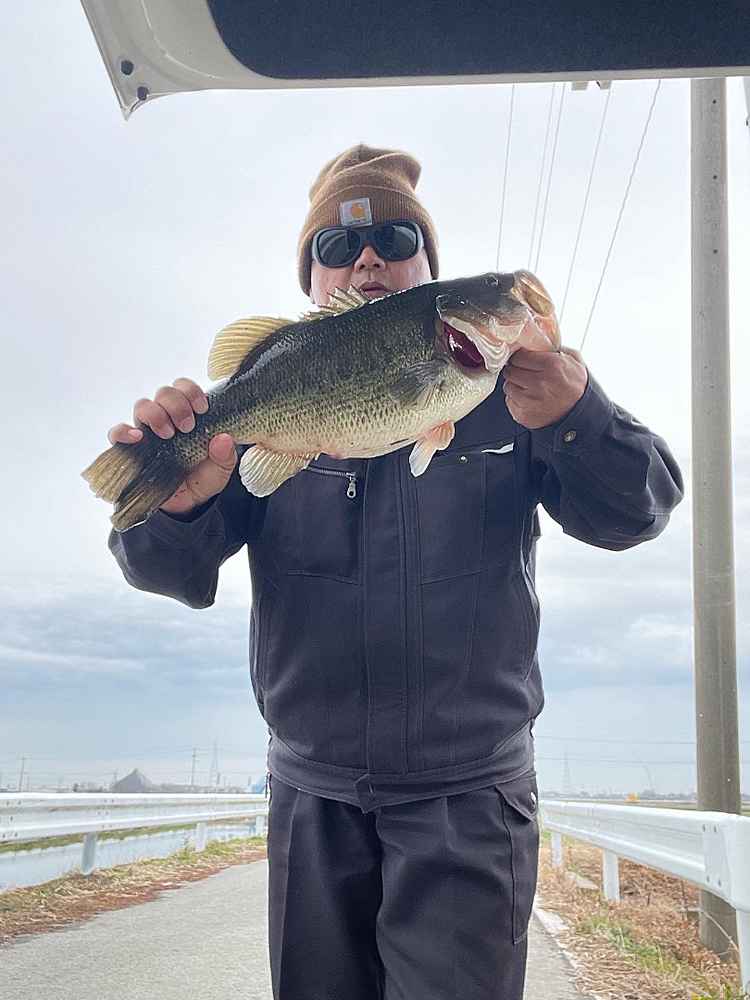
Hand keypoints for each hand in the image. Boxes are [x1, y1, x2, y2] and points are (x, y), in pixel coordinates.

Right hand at [107, 378, 236, 514]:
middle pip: (164, 393)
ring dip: (156, 414)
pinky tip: (137, 438)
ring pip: (142, 406)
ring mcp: (147, 432)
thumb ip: (225, 455)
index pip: (184, 388)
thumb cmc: (202, 478)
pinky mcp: (130, 449)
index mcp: (188, 415)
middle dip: (176, 404)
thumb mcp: (221, 469)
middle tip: (188, 426)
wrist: (187, 505)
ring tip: (168, 434)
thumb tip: (223, 439)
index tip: (203, 408)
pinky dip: (124, 431)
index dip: (191, 391)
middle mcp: (165, 418)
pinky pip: (117, 433)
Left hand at [502, 347, 587, 429]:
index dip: (520, 357)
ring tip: (527, 387)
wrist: (580, 413)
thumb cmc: (576, 385)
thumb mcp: (573, 360)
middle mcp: (539, 383)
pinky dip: (516, 399)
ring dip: (515, 385)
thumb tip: (534, 338)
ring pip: (508, 386)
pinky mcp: (524, 415)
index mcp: (551, 366)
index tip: (523, 359)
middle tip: (523, 373)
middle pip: (511, 371)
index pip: (519, 356)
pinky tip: (528, 399)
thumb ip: (554, 348)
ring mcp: (530, 401)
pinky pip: (510, 402)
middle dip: (516, 370)